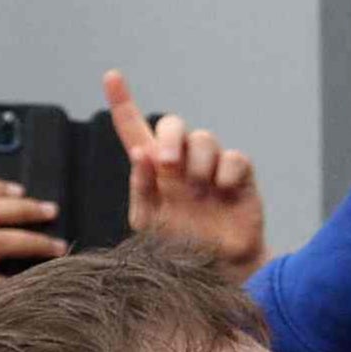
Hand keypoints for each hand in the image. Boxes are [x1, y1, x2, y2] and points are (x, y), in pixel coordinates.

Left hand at [96, 81, 268, 265]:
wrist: (218, 273)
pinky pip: (234, 158)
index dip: (122, 103)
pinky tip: (222, 190)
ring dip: (197, 161)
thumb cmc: (179, 248)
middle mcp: (181, 164)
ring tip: (198, 189)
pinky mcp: (239, 178)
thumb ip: (141, 189)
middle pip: (172, 124)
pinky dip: (226, 172)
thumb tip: (140, 154)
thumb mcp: (149, 223)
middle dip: (170, 137)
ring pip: (204, 138)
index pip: (133, 130)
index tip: (111, 77)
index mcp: (153, 171)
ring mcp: (210, 169)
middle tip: (168, 164)